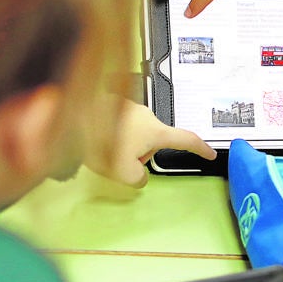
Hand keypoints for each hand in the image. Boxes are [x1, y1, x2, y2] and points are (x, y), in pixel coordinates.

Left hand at [94, 101, 216, 186]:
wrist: (71, 118)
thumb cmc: (101, 144)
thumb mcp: (125, 173)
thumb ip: (139, 178)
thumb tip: (139, 175)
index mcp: (155, 131)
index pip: (185, 139)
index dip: (200, 148)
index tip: (210, 153)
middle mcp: (146, 115)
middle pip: (153, 140)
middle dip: (140, 153)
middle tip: (119, 162)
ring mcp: (129, 107)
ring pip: (134, 133)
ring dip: (124, 144)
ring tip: (101, 149)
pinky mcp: (112, 103)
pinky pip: (119, 124)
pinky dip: (111, 134)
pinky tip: (93, 138)